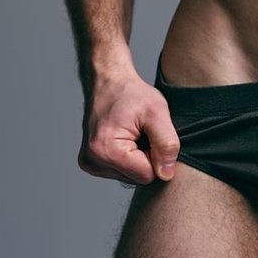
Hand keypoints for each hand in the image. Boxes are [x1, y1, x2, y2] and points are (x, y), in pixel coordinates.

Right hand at [78, 67, 180, 187]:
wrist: (109, 80)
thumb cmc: (132, 93)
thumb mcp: (157, 112)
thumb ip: (167, 144)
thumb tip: (167, 175)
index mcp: (106, 150)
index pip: (147, 175)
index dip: (156, 154)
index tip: (151, 133)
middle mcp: (92, 161)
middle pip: (137, 177)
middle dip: (146, 156)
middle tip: (142, 130)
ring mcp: (90, 164)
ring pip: (130, 176)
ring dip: (137, 156)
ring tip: (133, 132)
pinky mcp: (91, 163)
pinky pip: (121, 171)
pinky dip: (128, 156)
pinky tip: (125, 136)